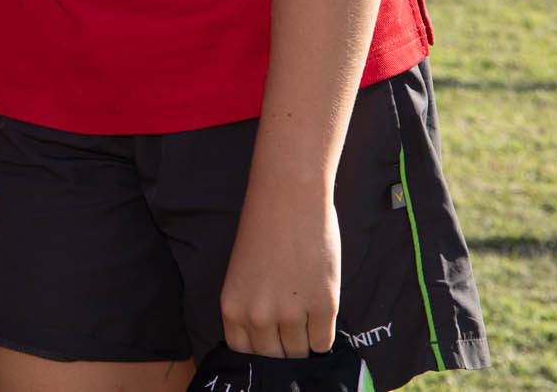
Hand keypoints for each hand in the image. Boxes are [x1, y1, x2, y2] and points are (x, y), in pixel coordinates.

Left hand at [219, 176, 341, 357]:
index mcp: (232, 308)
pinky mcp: (323, 307)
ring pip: (301, 352)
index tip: (271, 348)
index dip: (260, 353)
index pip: (244, 354)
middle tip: (292, 337)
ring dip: (305, 341)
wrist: (288, 198)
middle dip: (284, 350)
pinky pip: (324, 342)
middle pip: (275, 358)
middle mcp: (258, 316)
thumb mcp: (243, 275)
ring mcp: (291, 314)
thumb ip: (251, 309)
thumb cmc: (264, 230)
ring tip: (306, 321)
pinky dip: (323, 334)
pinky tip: (320, 315)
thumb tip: (268, 342)